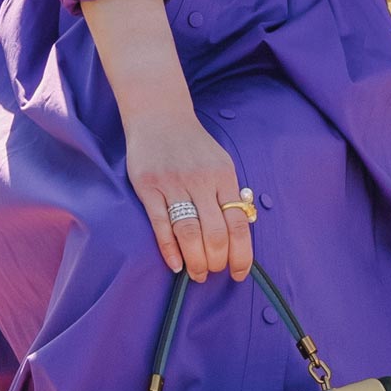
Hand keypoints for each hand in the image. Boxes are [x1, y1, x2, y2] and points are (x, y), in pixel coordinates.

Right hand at [123, 104, 254, 281]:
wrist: (158, 115)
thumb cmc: (193, 144)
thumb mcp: (220, 162)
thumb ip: (229, 192)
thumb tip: (242, 229)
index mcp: (224, 176)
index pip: (238, 224)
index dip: (241, 255)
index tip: (238, 273)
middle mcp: (201, 180)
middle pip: (215, 233)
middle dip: (217, 262)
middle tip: (213, 274)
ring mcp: (173, 183)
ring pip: (189, 232)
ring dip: (196, 261)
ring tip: (197, 274)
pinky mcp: (148, 186)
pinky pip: (161, 224)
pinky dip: (169, 249)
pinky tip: (176, 265)